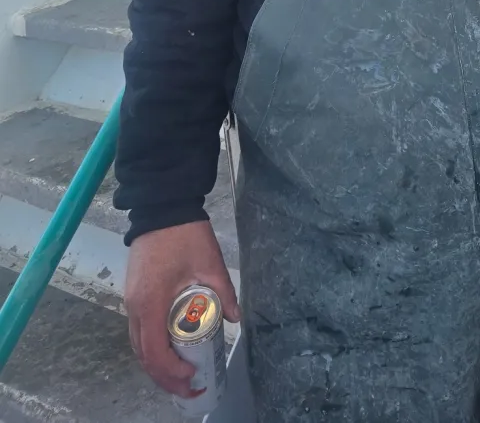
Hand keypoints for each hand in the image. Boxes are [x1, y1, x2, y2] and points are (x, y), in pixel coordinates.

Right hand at [124, 220, 239, 397]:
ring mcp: (131, 301)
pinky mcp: (133, 294)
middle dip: (164, 378)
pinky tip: (171, 350)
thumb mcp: (210, 264)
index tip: (193, 377)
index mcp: (151, 303)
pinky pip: (139, 331)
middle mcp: (135, 307)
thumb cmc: (185, 235)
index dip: (173, 372)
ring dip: (157, 365)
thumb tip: (235, 318)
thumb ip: (224, 293)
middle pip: (143, 356)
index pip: (156, 353)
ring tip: (181, 374)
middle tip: (190, 387)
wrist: (163, 206)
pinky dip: (152, 347)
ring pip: (138, 345)